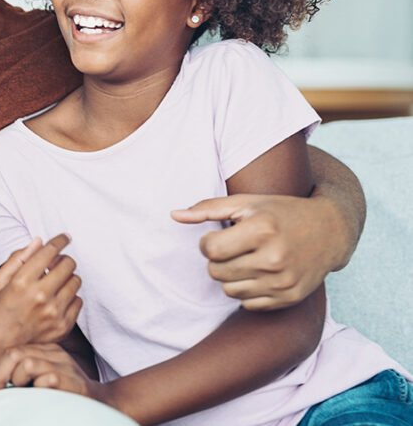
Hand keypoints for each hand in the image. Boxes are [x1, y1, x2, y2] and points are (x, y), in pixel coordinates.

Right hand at [0, 235, 81, 366]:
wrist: (2, 349)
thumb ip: (17, 259)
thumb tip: (38, 241)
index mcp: (22, 282)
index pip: (49, 251)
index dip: (60, 240)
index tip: (65, 237)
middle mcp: (40, 295)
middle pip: (68, 264)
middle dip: (64, 259)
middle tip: (56, 264)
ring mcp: (54, 312)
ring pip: (76, 281)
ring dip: (68, 278)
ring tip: (56, 283)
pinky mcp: (63, 326)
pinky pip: (78, 301)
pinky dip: (70, 297)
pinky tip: (58, 300)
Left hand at [0, 343, 110, 405]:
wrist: (100, 401)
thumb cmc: (65, 392)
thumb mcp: (43, 377)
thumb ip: (24, 373)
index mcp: (46, 350)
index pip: (13, 350)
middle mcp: (55, 353)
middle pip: (15, 354)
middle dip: (2, 374)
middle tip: (3, 390)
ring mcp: (64, 366)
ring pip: (27, 364)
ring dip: (18, 381)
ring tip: (24, 391)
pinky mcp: (72, 381)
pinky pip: (46, 379)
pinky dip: (37, 390)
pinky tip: (41, 396)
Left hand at [172, 193, 340, 309]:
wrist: (331, 230)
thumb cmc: (280, 212)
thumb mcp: (247, 202)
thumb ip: (207, 208)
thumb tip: (173, 215)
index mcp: (262, 230)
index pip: (210, 250)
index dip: (207, 243)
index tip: (219, 236)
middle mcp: (275, 258)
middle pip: (216, 272)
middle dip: (218, 259)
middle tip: (234, 247)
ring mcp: (284, 281)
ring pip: (228, 290)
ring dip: (231, 276)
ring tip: (247, 258)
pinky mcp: (289, 298)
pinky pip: (247, 304)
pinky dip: (247, 290)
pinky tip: (260, 273)